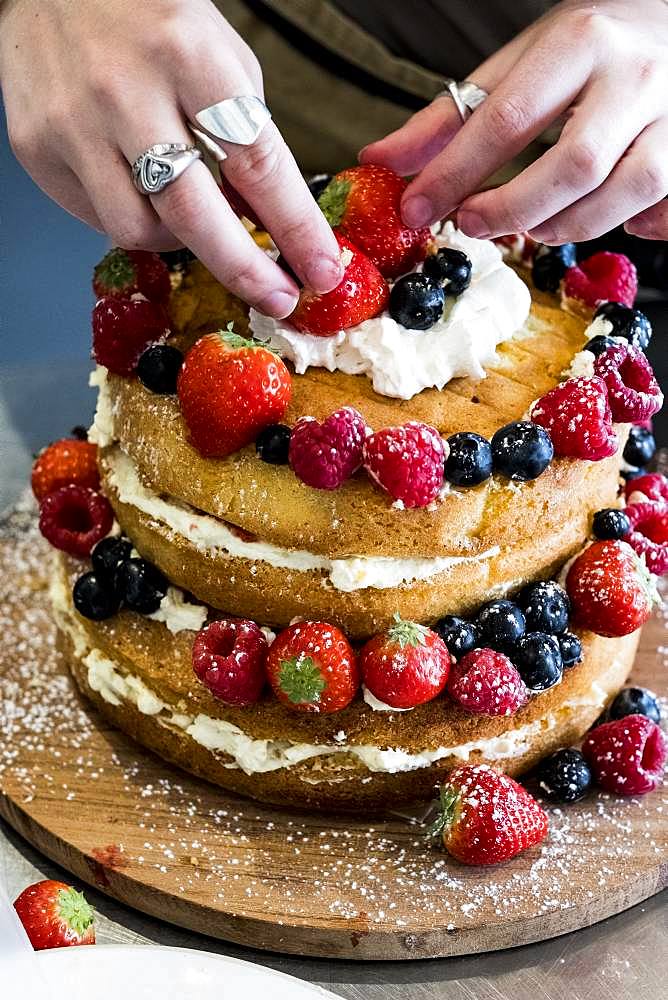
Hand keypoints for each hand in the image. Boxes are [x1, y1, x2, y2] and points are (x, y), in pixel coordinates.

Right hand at [0, 0, 341, 315]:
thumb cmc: (148, 19)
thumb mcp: (219, 56)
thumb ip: (244, 136)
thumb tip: (265, 223)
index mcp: (186, 56)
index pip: (256, 162)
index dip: (296, 228)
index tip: (322, 270)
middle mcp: (124, 91)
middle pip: (193, 213)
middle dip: (245, 268)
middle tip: (279, 297)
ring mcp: (73, 124)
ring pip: (140, 229)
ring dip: (181, 239)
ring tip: (191, 211)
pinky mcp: (36, 148)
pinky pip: (99, 217)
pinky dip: (134, 217)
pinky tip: (140, 188)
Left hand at [361, 0, 667, 242]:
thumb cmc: (589, 45)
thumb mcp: (517, 63)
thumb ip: (450, 116)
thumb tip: (380, 160)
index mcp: (579, 42)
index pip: (507, 119)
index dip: (456, 173)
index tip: (416, 209)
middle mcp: (634, 75)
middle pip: (573, 165)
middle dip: (513, 209)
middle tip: (475, 223)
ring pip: (624, 192)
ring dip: (567, 225)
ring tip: (534, 224)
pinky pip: (666, 208)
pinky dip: (636, 227)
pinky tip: (607, 215)